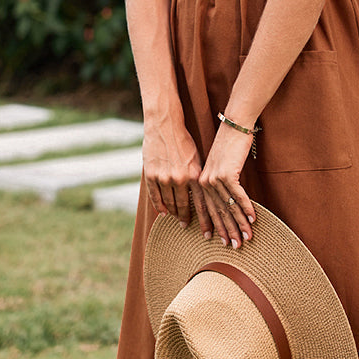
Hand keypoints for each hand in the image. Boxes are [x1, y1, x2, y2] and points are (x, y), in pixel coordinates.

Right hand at [143, 123, 211, 237]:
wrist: (165, 125)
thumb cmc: (184, 141)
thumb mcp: (197, 158)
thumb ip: (198, 178)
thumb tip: (203, 196)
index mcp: (195, 174)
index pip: (201, 203)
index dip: (205, 220)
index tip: (207, 233)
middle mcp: (180, 178)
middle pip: (184, 206)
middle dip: (186, 219)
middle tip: (187, 227)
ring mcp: (164, 178)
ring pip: (170, 203)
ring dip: (174, 213)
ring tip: (177, 218)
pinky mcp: (151, 175)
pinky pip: (155, 197)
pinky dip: (160, 206)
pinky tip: (164, 212)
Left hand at [198, 124, 255, 247]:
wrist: (234, 126)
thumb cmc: (229, 144)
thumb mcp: (219, 165)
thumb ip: (219, 181)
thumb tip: (226, 197)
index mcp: (201, 181)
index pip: (206, 208)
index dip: (212, 225)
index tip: (216, 240)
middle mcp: (205, 182)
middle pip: (218, 211)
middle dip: (227, 230)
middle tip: (234, 246)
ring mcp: (215, 178)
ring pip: (228, 206)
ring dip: (239, 224)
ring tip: (247, 237)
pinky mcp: (227, 173)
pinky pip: (238, 195)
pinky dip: (246, 208)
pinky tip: (253, 219)